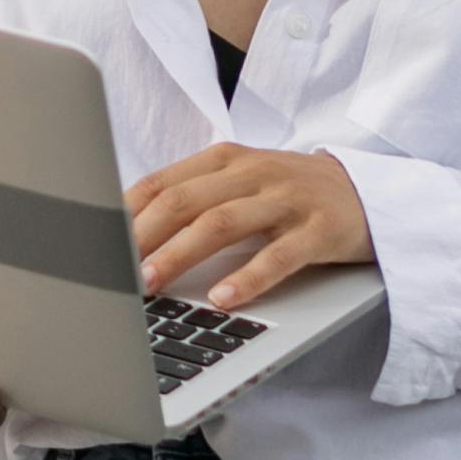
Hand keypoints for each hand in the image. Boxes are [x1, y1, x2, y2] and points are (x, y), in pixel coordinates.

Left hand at [127, 143, 374, 311]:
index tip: (94, 241)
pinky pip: (278, 256)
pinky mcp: (319, 230)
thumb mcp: (239, 184)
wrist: (366, 192)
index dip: (125, 212)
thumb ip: (193, 199)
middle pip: (185, 201)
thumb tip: (127, 234)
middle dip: (143, 236)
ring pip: (222, 224)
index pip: (162, 182)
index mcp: (224, 160)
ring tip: (151, 282)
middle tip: (112, 269)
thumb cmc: (288, 194)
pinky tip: (222, 298)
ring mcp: (287, 199)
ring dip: (180, 254)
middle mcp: (252, 173)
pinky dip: (247, 278)